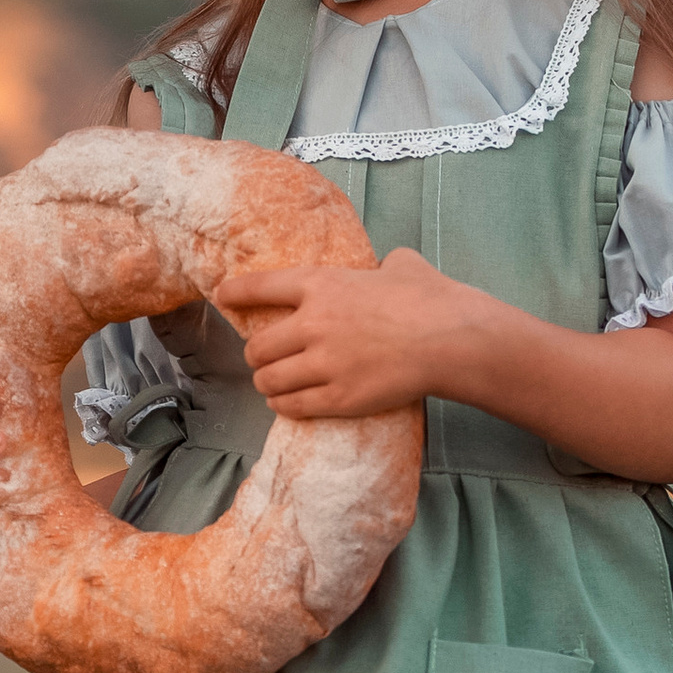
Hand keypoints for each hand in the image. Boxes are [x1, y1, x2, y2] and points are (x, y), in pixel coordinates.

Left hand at [213, 245, 456, 419]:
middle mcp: (313, 324)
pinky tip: (286, 403)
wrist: (451, 339)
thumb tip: (388, 266)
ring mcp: (323, 364)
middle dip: (256, 355)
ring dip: (268, 383)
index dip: (235, 293)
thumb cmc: (431, 298)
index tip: (222, 296)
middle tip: (264, 358)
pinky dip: (284, 406)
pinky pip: (292, 407)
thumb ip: (383, 265)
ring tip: (273, 385)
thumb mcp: (402, 266)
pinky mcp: (338, 398)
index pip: (260, 287)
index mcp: (322, 284)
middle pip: (257, 347)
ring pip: (269, 381)